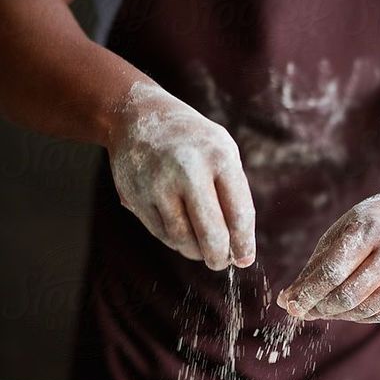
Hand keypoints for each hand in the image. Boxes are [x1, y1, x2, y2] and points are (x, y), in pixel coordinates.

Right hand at [108, 81, 255, 270]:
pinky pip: (162, 234)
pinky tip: (182, 233)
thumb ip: (234, 197)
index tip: (244, 259)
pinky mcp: (135, 196)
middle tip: (221, 263)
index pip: (238, 214)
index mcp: (219, 156)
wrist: (139, 116)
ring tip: (202, 249)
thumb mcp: (223, 153)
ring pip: (183, 239)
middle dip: (218, 257)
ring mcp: (158, 183)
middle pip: (211, 234)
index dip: (243, 244)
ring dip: (196, 252)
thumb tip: (240, 252)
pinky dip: (175, 240)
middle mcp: (187, 169)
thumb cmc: (194, 142)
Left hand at [277, 166, 379, 322]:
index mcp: (368, 229)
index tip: (291, 305)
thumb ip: (315, 267)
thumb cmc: (373, 223)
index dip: (308, 294)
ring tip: (324, 309)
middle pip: (347, 295)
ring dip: (338, 315)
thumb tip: (286, 301)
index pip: (331, 272)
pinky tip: (347, 310)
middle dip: (320, 308)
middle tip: (305, 311)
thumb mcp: (342, 232)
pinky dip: (359, 317)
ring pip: (364, 310)